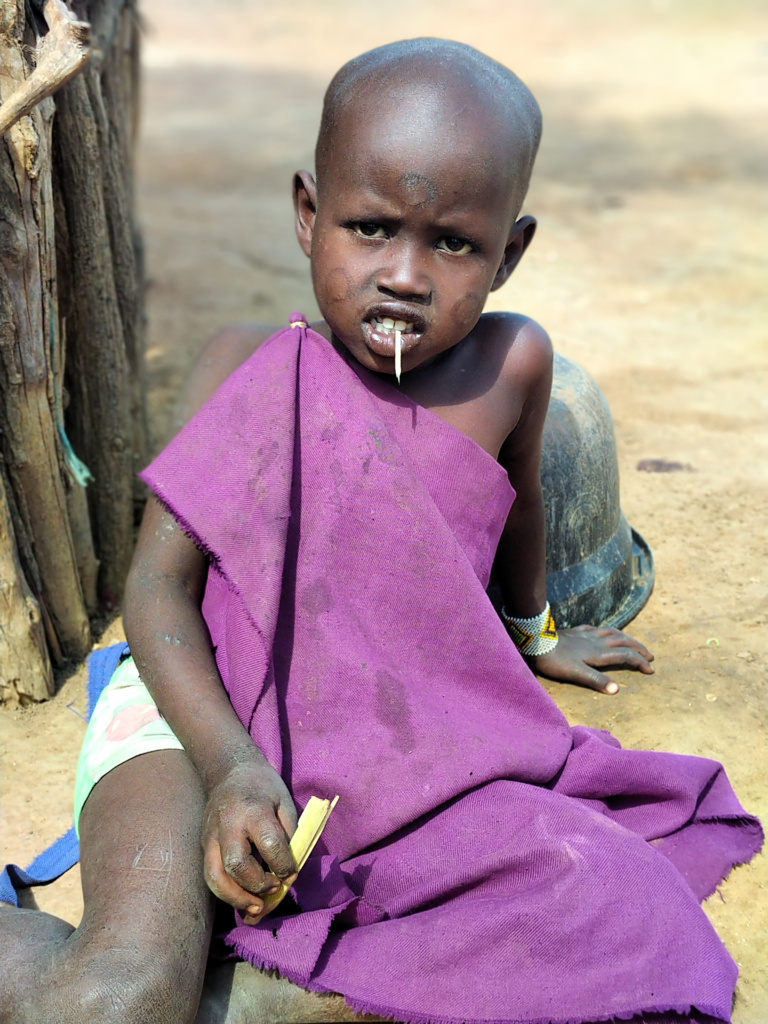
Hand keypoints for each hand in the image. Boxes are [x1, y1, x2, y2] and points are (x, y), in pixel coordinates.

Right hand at [202, 760, 297, 924]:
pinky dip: (226, 893)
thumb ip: (289, 834)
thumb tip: (291, 871)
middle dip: (256, 885)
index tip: (292, 873)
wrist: (229, 770)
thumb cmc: (263, 786)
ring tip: (256, 909)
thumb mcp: (284, 801)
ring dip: (236, 898)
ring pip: (215, 877)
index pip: (269, 844)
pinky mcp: (202, 844)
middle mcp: (227, 825)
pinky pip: (210, 875)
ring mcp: (210, 836)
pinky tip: (243, 900)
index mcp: (253, 810)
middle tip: (274, 889)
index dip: (283, 865)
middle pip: (235, 864)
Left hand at [528, 624, 653, 694]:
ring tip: (632, 642)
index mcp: (599, 653)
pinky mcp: (576, 631)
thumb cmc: (555, 660)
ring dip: (625, 637)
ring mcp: (586, 634)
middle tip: (650, 655)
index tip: (651, 670)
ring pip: (612, 632)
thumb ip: (596, 680)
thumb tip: (617, 689)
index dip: (640, 662)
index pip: (626, 656)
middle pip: (624, 641)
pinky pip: (596, 629)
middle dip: (639, 648)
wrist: (536, 641)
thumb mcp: (576, 673)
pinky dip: (605, 631)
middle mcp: (597, 641)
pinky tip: (602, 632)